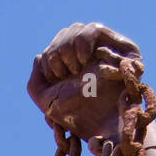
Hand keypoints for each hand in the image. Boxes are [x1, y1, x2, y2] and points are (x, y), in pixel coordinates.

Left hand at [27, 22, 141, 144]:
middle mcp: (88, 57)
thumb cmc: (79, 118)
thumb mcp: (48, 103)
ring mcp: (103, 50)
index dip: (49, 59)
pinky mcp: (119, 47)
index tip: (56, 79)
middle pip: (64, 34)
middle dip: (57, 53)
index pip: (54, 46)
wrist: (104, 126)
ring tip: (76, 70)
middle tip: (64, 75)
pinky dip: (82, 42)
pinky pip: (93, 29)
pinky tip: (83, 61)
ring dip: (68, 49)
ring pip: (76, 29)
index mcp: (72, 67)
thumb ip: (36, 83)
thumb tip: (38, 56)